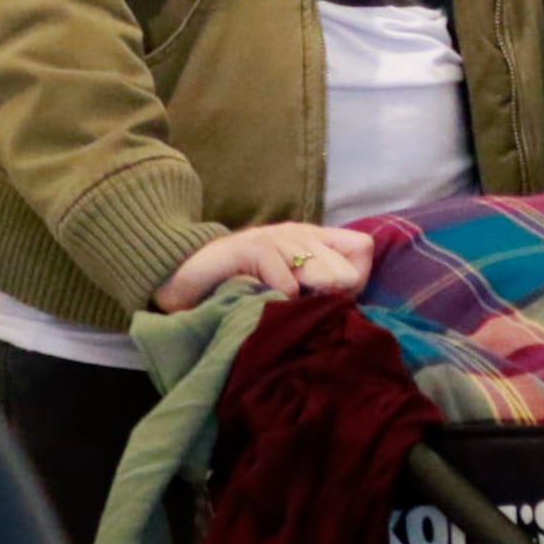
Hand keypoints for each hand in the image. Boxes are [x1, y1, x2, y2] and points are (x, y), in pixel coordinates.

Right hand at [157, 221, 373, 313]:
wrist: (180, 277)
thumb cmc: (238, 288)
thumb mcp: (286, 286)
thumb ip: (318, 290)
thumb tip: (352, 310)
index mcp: (311, 238)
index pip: (363, 247)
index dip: (355, 280)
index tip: (330, 300)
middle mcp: (298, 232)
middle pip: (347, 271)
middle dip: (330, 299)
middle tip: (299, 310)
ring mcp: (275, 237)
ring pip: (324, 275)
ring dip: (305, 302)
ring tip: (279, 307)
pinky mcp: (252, 247)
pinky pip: (287, 283)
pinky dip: (277, 301)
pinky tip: (258, 303)